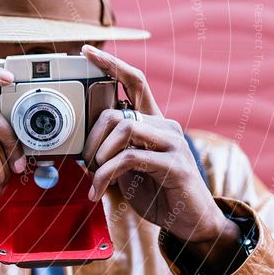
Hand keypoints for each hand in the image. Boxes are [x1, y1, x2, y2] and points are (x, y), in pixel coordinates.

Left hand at [81, 45, 238, 246]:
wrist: (192, 223)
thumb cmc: (158, 194)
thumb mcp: (127, 171)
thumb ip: (110, 154)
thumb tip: (81, 149)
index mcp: (154, 123)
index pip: (134, 82)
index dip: (110, 63)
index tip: (86, 51)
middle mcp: (166, 126)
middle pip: (117, 112)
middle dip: (92, 138)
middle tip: (87, 162)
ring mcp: (173, 143)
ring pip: (124, 128)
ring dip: (100, 155)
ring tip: (96, 176)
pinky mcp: (174, 164)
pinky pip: (129, 157)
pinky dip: (105, 174)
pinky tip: (98, 189)